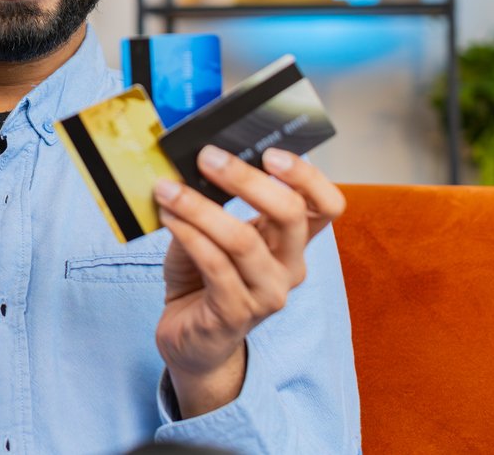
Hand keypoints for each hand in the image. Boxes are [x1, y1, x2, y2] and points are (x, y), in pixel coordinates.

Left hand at [152, 146, 345, 417]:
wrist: (189, 340)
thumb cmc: (202, 279)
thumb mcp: (211, 233)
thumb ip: (212, 204)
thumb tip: (194, 166)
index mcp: (291, 242)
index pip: (326, 206)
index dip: (307, 176)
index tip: (272, 153)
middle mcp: (289, 268)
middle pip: (290, 214)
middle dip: (247, 179)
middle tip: (208, 158)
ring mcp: (266, 294)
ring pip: (243, 240)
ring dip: (200, 207)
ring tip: (168, 189)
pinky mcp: (236, 314)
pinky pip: (214, 265)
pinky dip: (188, 234)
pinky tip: (168, 217)